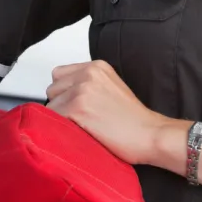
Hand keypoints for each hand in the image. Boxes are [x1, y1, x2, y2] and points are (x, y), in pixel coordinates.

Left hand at [46, 60, 170, 164]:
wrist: (150, 135)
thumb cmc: (134, 120)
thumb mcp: (111, 88)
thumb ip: (89, 84)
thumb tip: (64, 95)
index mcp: (96, 67)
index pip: (59, 75)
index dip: (65, 93)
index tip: (76, 106)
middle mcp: (88, 74)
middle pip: (52, 89)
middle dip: (61, 105)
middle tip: (81, 118)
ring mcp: (82, 91)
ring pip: (51, 106)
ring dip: (61, 118)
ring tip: (83, 127)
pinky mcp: (77, 109)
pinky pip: (52, 119)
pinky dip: (61, 129)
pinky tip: (81, 133)